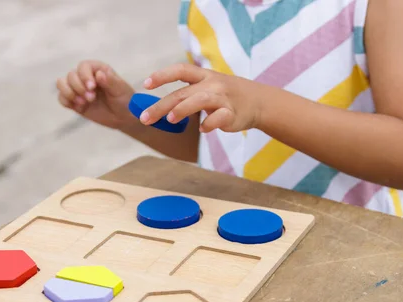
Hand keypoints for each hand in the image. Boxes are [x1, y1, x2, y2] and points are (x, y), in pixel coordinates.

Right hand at [56, 60, 135, 129]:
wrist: (125, 117)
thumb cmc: (125, 100)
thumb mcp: (120, 90)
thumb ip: (110, 81)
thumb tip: (98, 74)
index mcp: (98, 69)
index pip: (83, 66)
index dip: (84, 76)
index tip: (92, 87)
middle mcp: (86, 77)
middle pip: (71, 75)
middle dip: (78, 87)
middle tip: (91, 98)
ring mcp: (79, 89)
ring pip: (61, 83)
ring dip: (69, 93)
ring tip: (82, 103)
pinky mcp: (74, 101)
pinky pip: (61, 98)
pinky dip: (66, 102)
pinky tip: (79, 107)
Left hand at [140, 63, 262, 132]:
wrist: (258, 101)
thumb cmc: (225, 96)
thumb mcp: (207, 88)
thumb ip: (186, 96)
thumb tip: (158, 110)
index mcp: (204, 76)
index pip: (180, 70)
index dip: (162, 76)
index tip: (145, 84)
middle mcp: (212, 84)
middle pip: (183, 93)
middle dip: (162, 105)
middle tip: (145, 118)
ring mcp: (223, 98)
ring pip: (200, 100)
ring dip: (183, 109)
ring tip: (170, 119)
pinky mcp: (232, 113)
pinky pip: (219, 117)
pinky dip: (210, 124)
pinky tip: (203, 130)